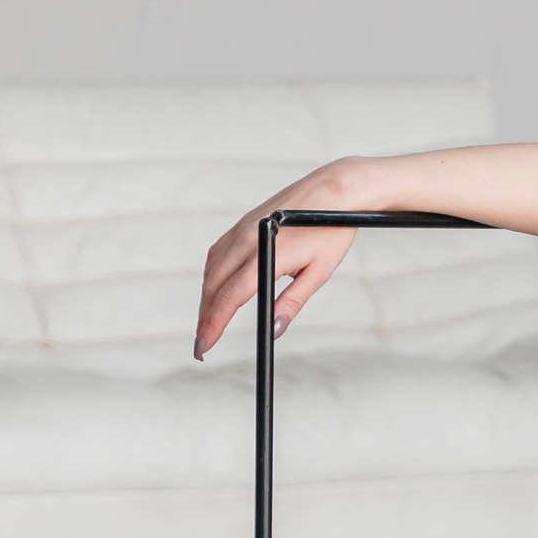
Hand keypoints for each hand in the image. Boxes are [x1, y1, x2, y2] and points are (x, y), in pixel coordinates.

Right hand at [193, 166, 358, 358]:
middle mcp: (247, 238)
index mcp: (267, 253)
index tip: (205, 346)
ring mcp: (242, 228)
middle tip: (203, 343)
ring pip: (211, 269)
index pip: (231, 297)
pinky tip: (215, 291)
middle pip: (214, 285)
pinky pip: (217, 254)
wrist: (335, 190)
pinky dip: (212, 276)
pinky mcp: (242, 223)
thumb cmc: (331, 230)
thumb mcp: (318, 272)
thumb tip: (273, 329)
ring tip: (208, 322)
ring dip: (206, 297)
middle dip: (205, 317)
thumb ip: (292, 303)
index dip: (214, 324)